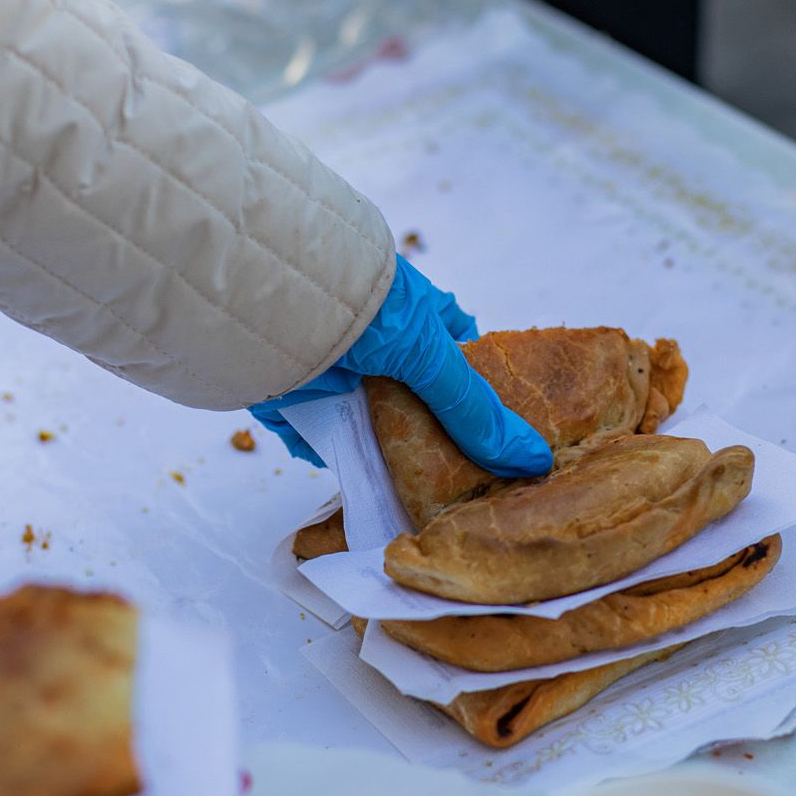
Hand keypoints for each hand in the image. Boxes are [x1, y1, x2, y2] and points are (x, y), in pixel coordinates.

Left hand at [249, 256, 552, 476]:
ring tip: (412, 499)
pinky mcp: (290, 395)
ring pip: (365, 423)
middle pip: (413, 401)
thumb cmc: (360, 305)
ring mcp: (331, 369)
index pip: (459, 353)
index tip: (500, 435)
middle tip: (462, 483)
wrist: (263, 296)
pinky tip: (351, 482)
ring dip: (379, 453)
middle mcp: (375, 343)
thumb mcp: (430, 353)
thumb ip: (472, 410)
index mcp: (415, 316)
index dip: (481, 390)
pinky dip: (327, 455)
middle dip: (430, 437)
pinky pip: (314, 435)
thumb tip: (532, 460)